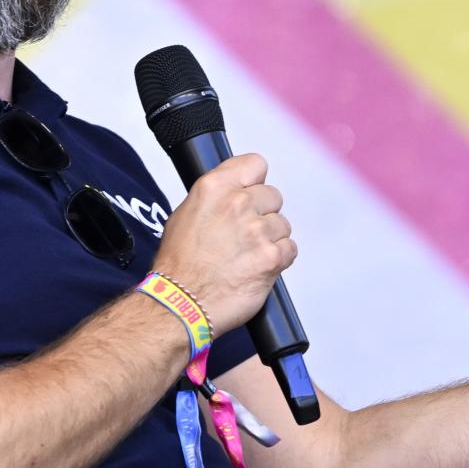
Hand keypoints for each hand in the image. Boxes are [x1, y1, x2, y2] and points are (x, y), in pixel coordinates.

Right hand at [152, 153, 296, 332]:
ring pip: (282, 224)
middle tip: (244, 235)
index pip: (255, 164)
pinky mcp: (272, 257)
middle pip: (273, 196)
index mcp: (213, 187)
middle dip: (263, 214)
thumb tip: (236, 192)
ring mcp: (257, 230)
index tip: (251, 192)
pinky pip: (290, 249)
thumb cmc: (178, 266)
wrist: (180, 303)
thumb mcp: (184, 214)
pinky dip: (278, 260)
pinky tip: (256, 267)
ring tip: (247, 256)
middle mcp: (237, 204)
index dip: (255, 181)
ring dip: (270, 239)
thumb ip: (216, 197)